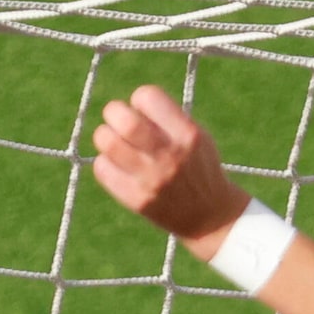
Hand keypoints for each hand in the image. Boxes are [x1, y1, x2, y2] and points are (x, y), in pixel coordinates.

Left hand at [91, 85, 249, 256]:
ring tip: (114, 142)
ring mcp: (153, 180)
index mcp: (188, 135)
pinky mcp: (138, 200)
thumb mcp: (197, 137)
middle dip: (114, 112)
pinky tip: (118, 166)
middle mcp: (170, 156)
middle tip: (116, 119)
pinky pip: (103, 170)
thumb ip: (167, 118)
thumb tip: (127, 106)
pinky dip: (105, 163)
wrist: (210, 217)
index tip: (143, 111)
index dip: (140, 99)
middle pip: (125, 121)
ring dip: (105, 136)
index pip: (148, 97)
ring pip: (107, 143)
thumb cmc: (197, 167)